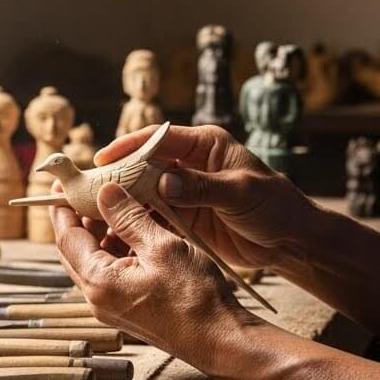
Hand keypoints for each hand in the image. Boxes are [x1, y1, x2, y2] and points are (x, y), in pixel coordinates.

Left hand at [51, 183, 260, 370]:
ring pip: (94, 261)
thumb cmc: (196, 297)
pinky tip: (136, 232)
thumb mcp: (162, 246)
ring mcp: (112, 307)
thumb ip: (129, 218)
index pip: (67, 237)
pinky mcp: (128, 310)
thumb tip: (105, 192)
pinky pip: (112, 274)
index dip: (63, 207)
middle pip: (76, 250)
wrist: (220, 339)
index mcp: (99, 282)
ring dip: (102, 234)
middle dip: (81, 219)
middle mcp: (98, 298)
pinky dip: (118, 250)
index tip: (63, 186)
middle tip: (90, 191)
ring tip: (119, 206)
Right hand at [95, 124, 318, 270]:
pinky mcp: (186, 218)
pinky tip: (117, 233)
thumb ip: (202, 187)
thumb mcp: (240, 192)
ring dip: (123, 203)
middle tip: (88, 190)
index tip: (102, 158)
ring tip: (96, 215)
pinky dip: (136, 224)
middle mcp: (191, 164)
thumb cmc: (275, 206)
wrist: (292, 241)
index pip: (158, 139)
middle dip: (117, 177)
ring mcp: (186, 192)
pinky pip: (154, 218)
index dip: (128, 146)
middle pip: (144, 166)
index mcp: (205, 145)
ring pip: (145, 194)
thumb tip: (163, 183)